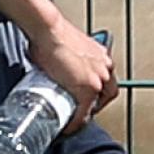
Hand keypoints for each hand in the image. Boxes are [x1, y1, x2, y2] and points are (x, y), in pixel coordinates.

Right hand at [25, 17, 117, 134]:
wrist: (47, 27)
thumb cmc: (50, 29)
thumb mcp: (65, 40)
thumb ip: (66, 50)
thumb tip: (51, 56)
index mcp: (100, 53)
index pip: (104, 78)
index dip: (95, 89)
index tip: (85, 94)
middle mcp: (104, 66)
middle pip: (106, 93)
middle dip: (95, 102)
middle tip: (81, 108)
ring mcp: (97, 79)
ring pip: (95, 105)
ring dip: (85, 112)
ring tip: (73, 117)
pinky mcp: (87, 90)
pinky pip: (83, 114)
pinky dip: (76, 122)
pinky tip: (68, 126)